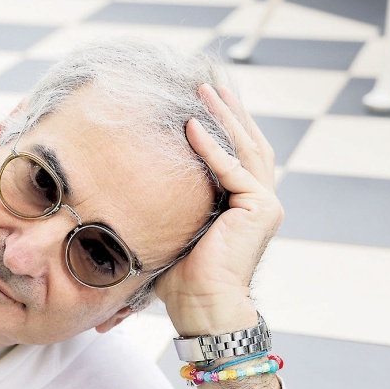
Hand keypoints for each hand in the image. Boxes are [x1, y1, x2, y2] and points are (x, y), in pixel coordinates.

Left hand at [155, 84, 282, 336]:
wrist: (202, 306)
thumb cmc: (182, 278)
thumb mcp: (173, 230)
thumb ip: (168, 206)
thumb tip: (125, 192)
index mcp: (243, 204)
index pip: (236, 153)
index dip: (222, 124)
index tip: (202, 98)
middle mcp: (260, 200)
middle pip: (246, 142)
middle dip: (227, 110)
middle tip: (207, 82)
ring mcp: (265, 203)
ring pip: (244, 147)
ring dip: (223, 117)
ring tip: (204, 90)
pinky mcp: (260, 208)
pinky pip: (233, 168)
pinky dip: (212, 147)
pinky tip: (192, 126)